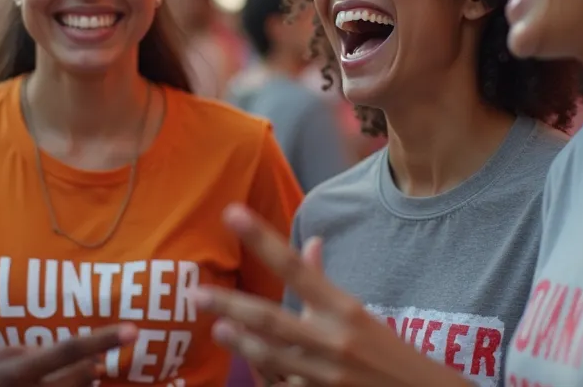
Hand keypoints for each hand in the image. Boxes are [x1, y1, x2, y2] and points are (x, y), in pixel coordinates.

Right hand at [0, 324, 136, 386]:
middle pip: (81, 379)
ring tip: (84, 376)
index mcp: (15, 370)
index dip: (103, 339)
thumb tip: (77, 358)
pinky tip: (67, 383)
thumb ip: (31, 354)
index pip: (67, 349)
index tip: (134, 329)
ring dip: (84, 385)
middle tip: (99, 364)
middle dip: (94, 369)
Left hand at [193, 205, 471, 386]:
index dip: (262, 239)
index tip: (231, 213)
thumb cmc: (385, 352)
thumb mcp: (358, 312)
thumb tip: (312, 242)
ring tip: (217, 329)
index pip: (295, 267)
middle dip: (231, 306)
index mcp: (344, 308)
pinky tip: (252, 368)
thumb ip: (324, 282)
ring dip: (241, 343)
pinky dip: (267, 377)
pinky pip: (283, 386)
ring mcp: (326, 375)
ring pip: (272, 358)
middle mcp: (334, 339)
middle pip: (271, 319)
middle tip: (197, 295)